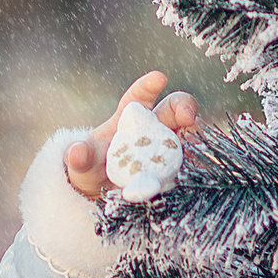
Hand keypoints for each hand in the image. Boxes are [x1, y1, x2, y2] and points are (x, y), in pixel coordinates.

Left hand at [65, 71, 198, 198]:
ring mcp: (170, 150)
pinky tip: (203, 171)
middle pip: (175, 108)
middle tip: (188, 118)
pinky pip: (196, 165)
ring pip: (192, 134)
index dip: (149, 86)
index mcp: (130, 118)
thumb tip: (75, 154)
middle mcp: (155, 128)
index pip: (140, 96)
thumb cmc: (92, 172)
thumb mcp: (81, 165)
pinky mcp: (180, 171)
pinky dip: (202, 166)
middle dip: (184, 107)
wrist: (103, 199)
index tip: (159, 78)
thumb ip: (79, 157)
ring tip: (197, 149)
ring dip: (197, 138)